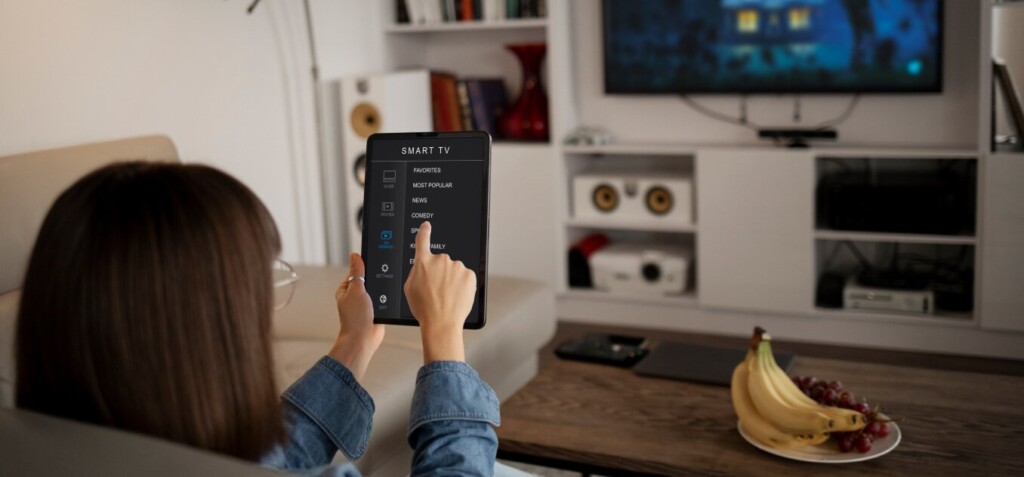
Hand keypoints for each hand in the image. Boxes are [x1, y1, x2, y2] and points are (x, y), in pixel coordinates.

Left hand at [329, 253, 384, 380]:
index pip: (357, 271)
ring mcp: (366, 303)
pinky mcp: (376, 310)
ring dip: (381, 291)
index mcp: (346, 288)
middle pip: (369, 279)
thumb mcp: (356, 290)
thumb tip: (354, 255)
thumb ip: (357, 272)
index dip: (365, 267)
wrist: (364, 339)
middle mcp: (355, 295)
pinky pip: (383, 299)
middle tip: (379, 282)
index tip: (375, 263)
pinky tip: (388, 299)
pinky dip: (386, 299)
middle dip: (375, 280)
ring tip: (382, 293)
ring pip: (377, 289)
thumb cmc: (355, 318)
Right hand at [403, 221, 475, 362]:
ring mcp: (456, 266)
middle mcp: (440, 260)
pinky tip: (456, 296)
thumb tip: (422, 267)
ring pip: (454, 271)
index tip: (426, 225)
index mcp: (423, 263)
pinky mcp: (469, 275)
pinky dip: (462, 285)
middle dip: (440, 273)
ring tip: (447, 296)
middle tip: (437, 290)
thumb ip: (416, 272)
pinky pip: (465, 277)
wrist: (441, 322)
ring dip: (452, 280)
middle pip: (441, 263)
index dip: (424, 232)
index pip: (422, 241)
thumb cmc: (424, 309)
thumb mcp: (409, 288)